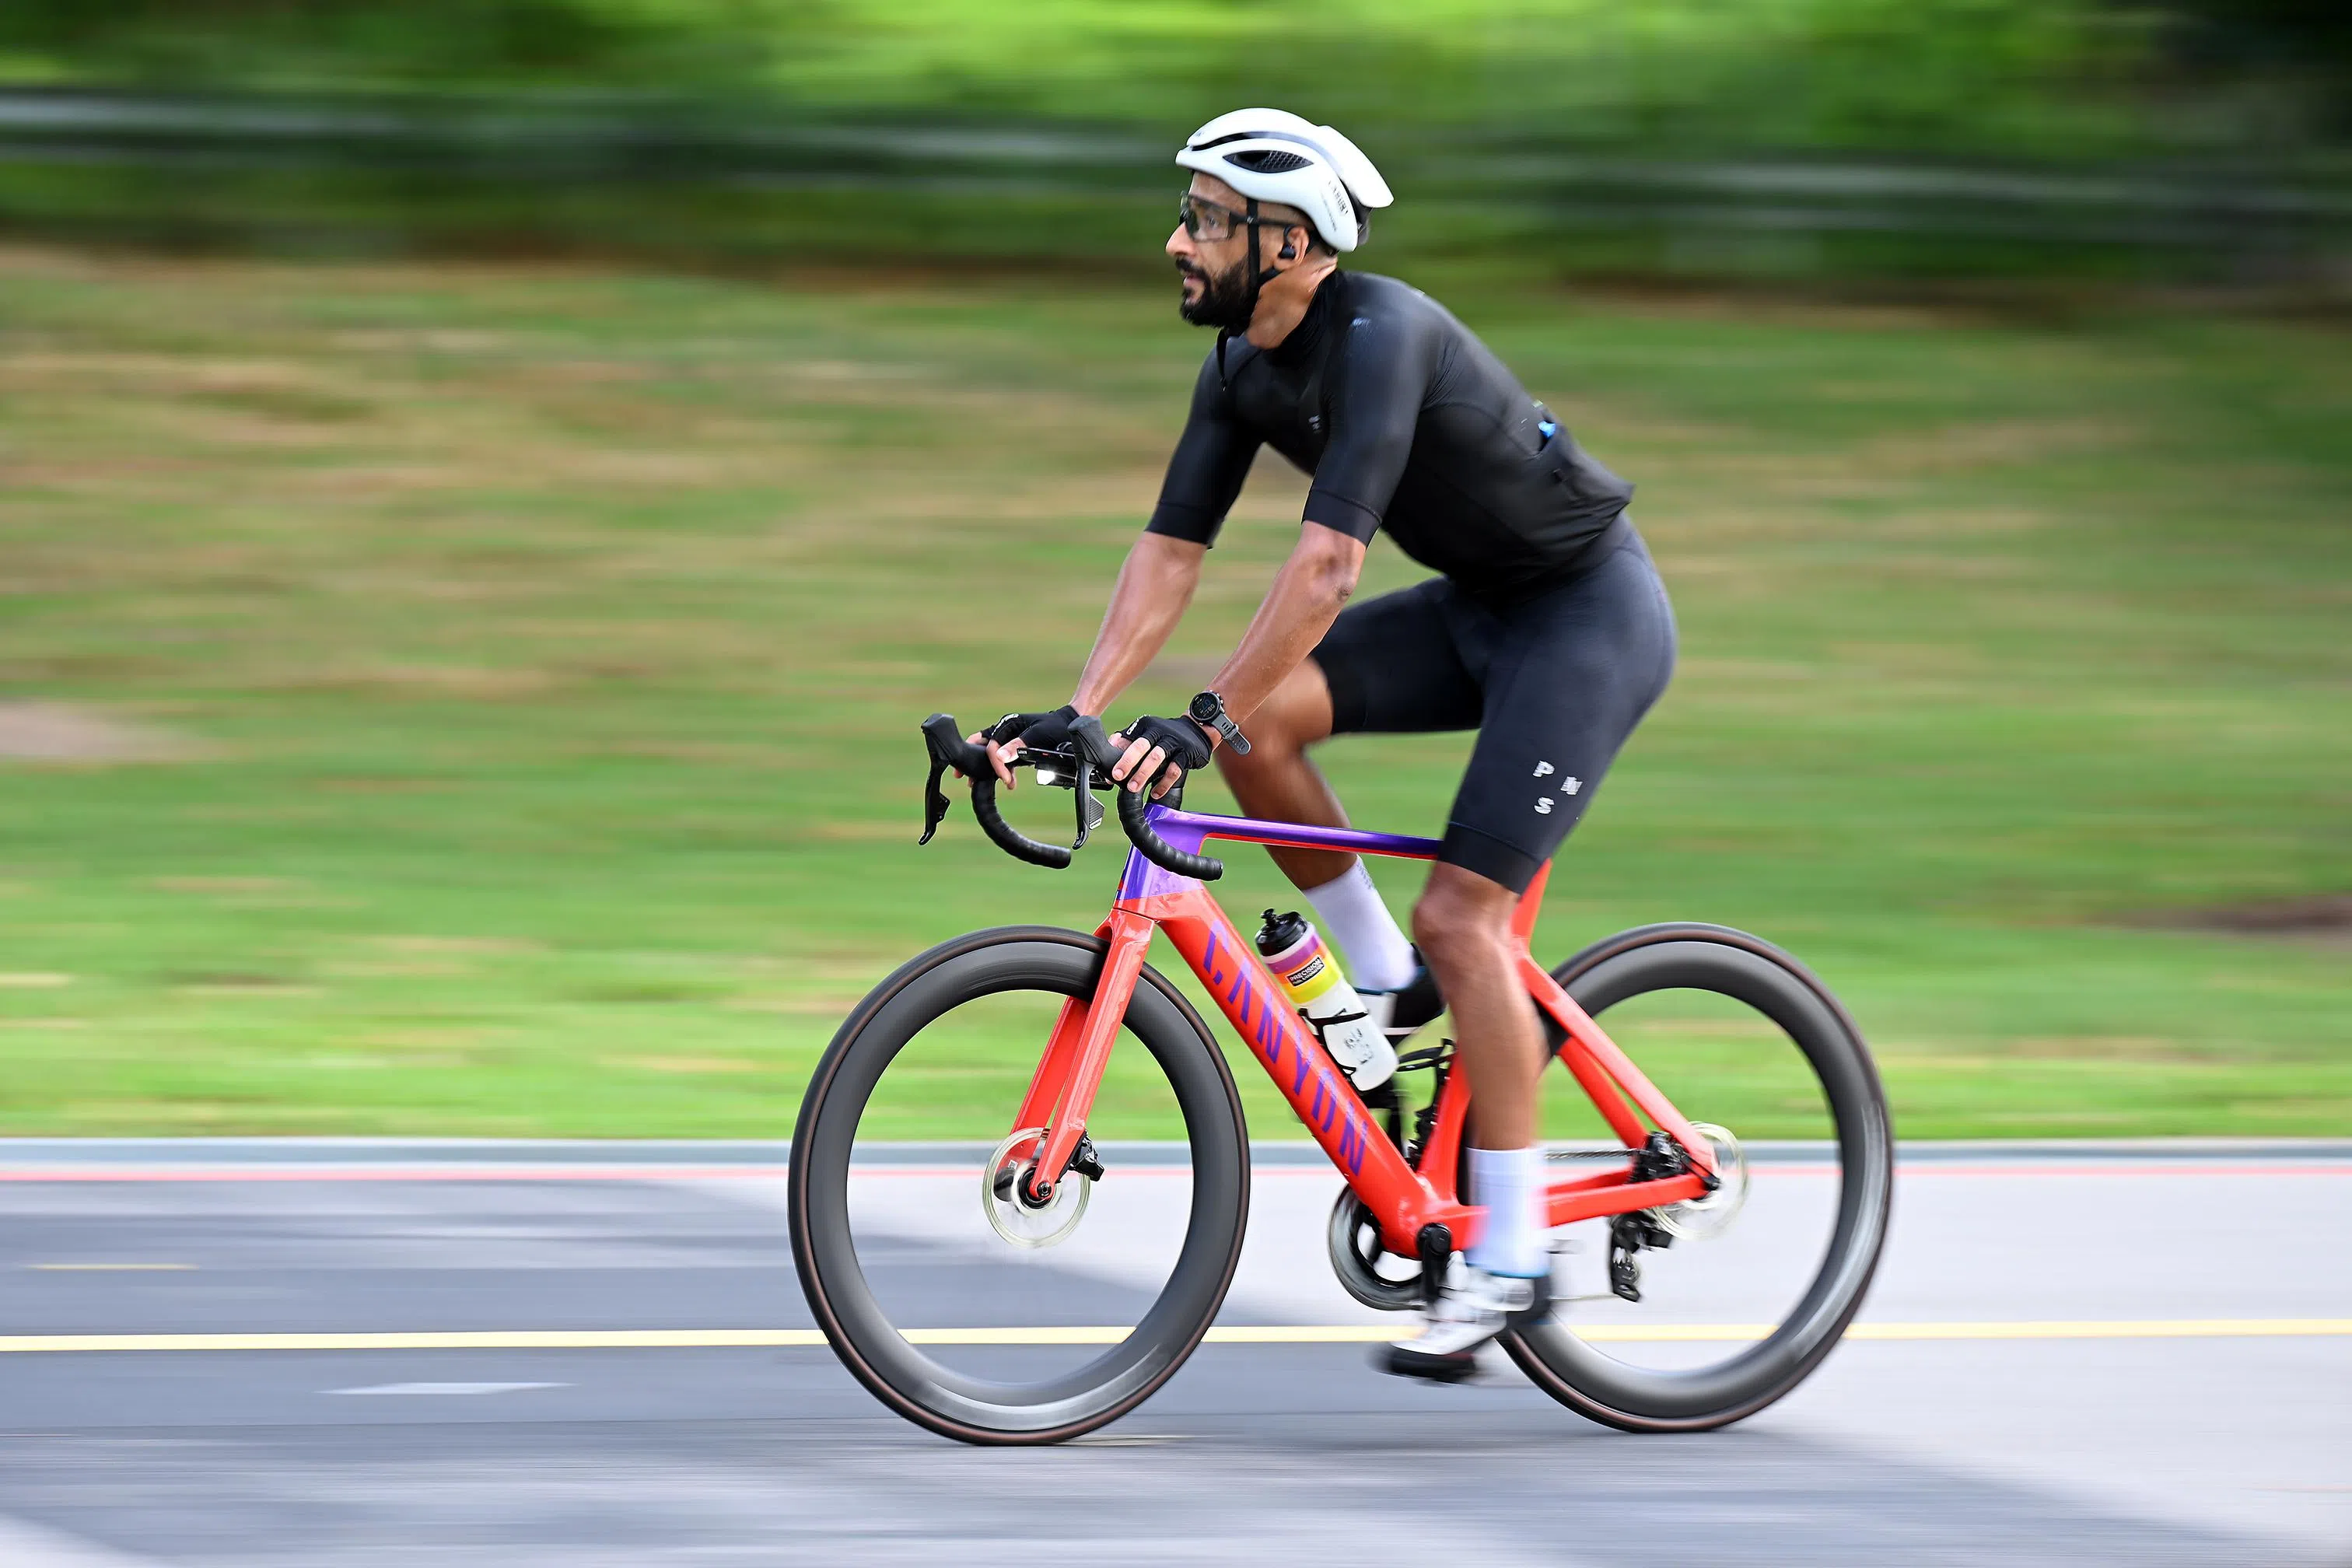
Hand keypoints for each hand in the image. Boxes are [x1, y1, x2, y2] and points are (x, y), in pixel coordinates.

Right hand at [964, 704, 1080, 789]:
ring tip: (987, 784)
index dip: (995, 764)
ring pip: (992, 755)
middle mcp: (1005, 730)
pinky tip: (1010, 782)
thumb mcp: (1038, 736)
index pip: (991, 746)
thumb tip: (999, 757)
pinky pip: (1004, 760)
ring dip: (990, 770)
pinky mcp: (1016, 748)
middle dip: (976, 764)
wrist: (1070, 725)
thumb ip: (1018, 746)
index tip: (1004, 779)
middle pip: (983, 747)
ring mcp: (1009, 739)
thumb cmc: (1055, 727)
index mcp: (1007, 724)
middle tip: (970, 780)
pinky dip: (1004, 771)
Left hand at [1108, 713, 1213, 798]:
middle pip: (1140, 745)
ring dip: (1143, 774)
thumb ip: (1128, 742)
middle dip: (1127, 761)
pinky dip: (1163, 783)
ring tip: (1133, 788)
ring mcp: (1173, 742)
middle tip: (1117, 776)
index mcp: (1145, 727)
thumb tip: (1106, 758)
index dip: (1116, 755)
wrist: (1197, 730)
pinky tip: (1155, 794)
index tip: (1108, 772)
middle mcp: (1158, 731)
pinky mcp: (1186, 753)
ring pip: (1156, 757)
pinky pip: (1174, 770)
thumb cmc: (1166, 736)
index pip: (1127, 739)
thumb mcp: (1147, 733)